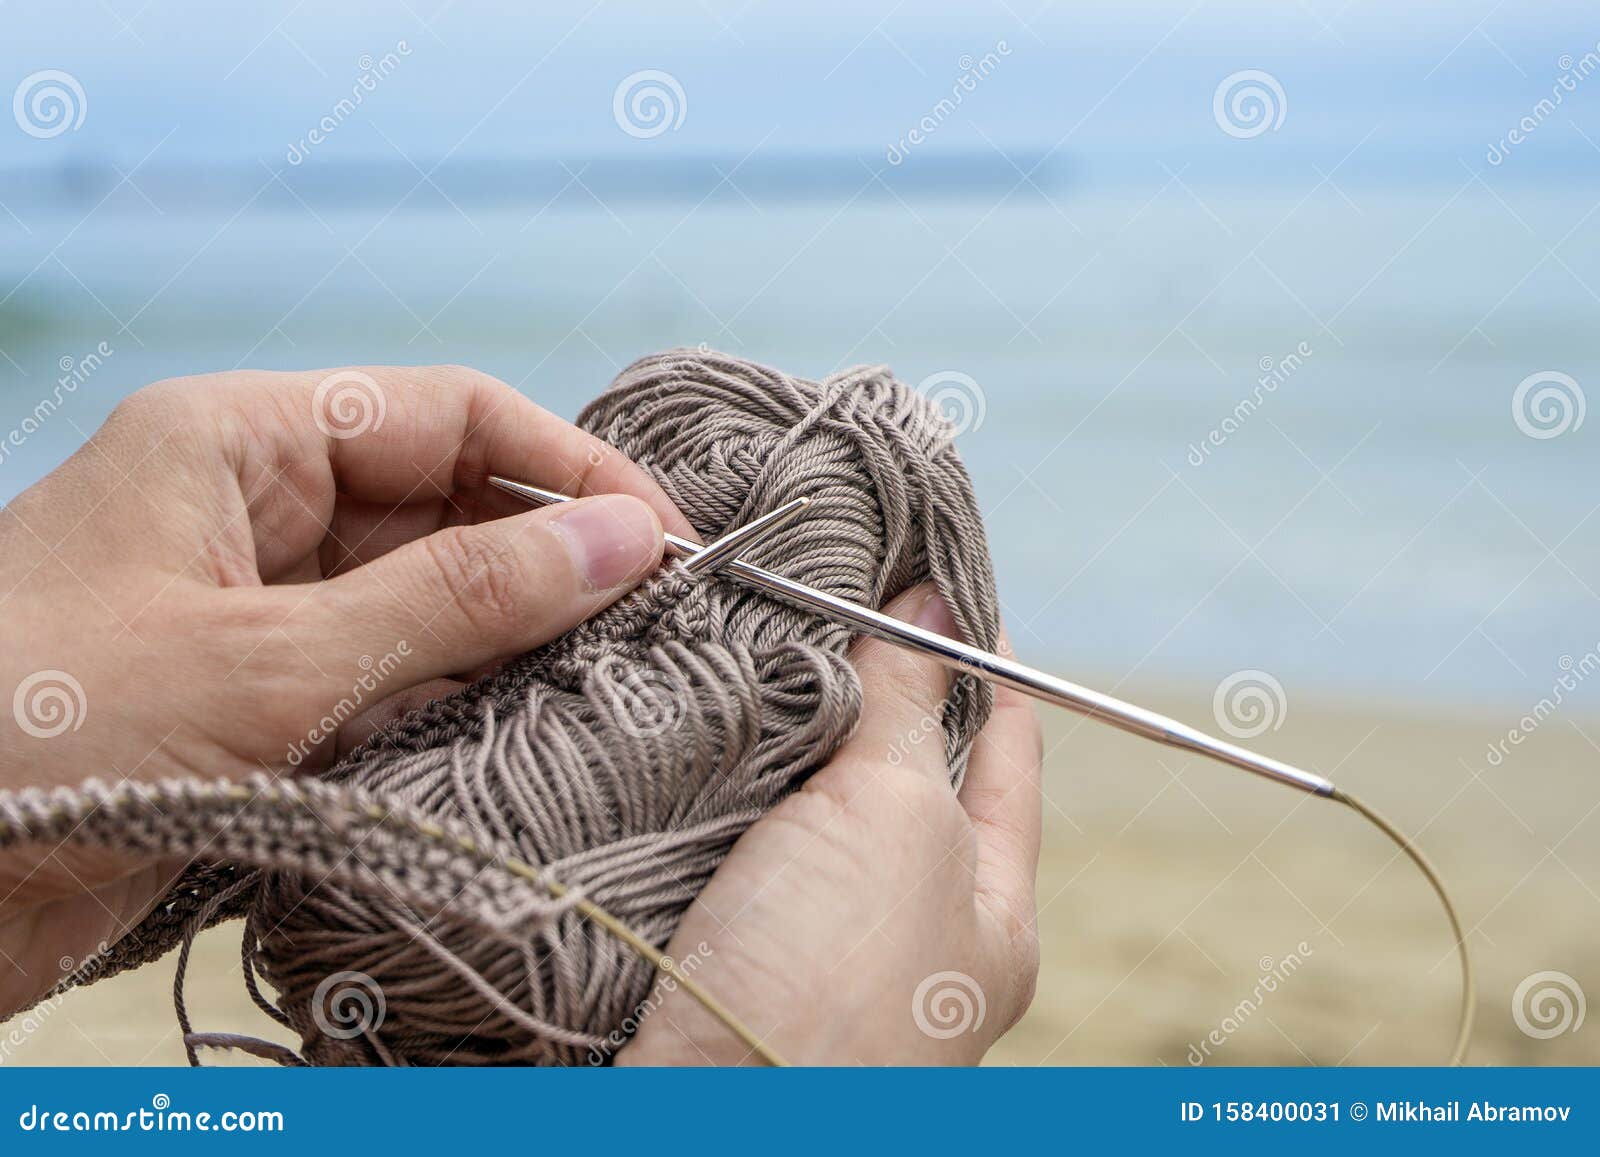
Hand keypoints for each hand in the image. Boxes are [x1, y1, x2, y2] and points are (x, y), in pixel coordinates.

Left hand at [0, 365, 692, 1013]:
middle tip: (655, 627)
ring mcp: (253, 614)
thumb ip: (460, 599)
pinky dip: (452, 710)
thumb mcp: (274, 660)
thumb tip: (624, 539)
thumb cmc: (36, 734)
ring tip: (609, 687)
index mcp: (237, 443)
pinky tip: (518, 740)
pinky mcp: (253, 707)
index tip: (664, 540)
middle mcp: (251, 513)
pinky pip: (385, 684)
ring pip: (422, 602)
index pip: (446, 415)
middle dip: (548, 560)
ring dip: (509, 642)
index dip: (567, 468)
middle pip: (443, 506)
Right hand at [617, 585, 1042, 1064]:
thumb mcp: (896, 819)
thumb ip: (912, 705)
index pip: (1004, 751)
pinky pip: (737, 841)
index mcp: (991, 914)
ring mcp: (819, 950)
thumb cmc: (833, 987)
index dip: (982, 658)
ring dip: (783, 731)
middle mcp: (912, 936)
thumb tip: (934, 602)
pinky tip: (696, 730)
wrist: (699, 1121)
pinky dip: (724, 780)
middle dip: (871, 685)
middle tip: (828, 588)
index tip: (941, 577)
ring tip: (754, 638)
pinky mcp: (732, 952)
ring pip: (811, 807)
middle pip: (901, 777)